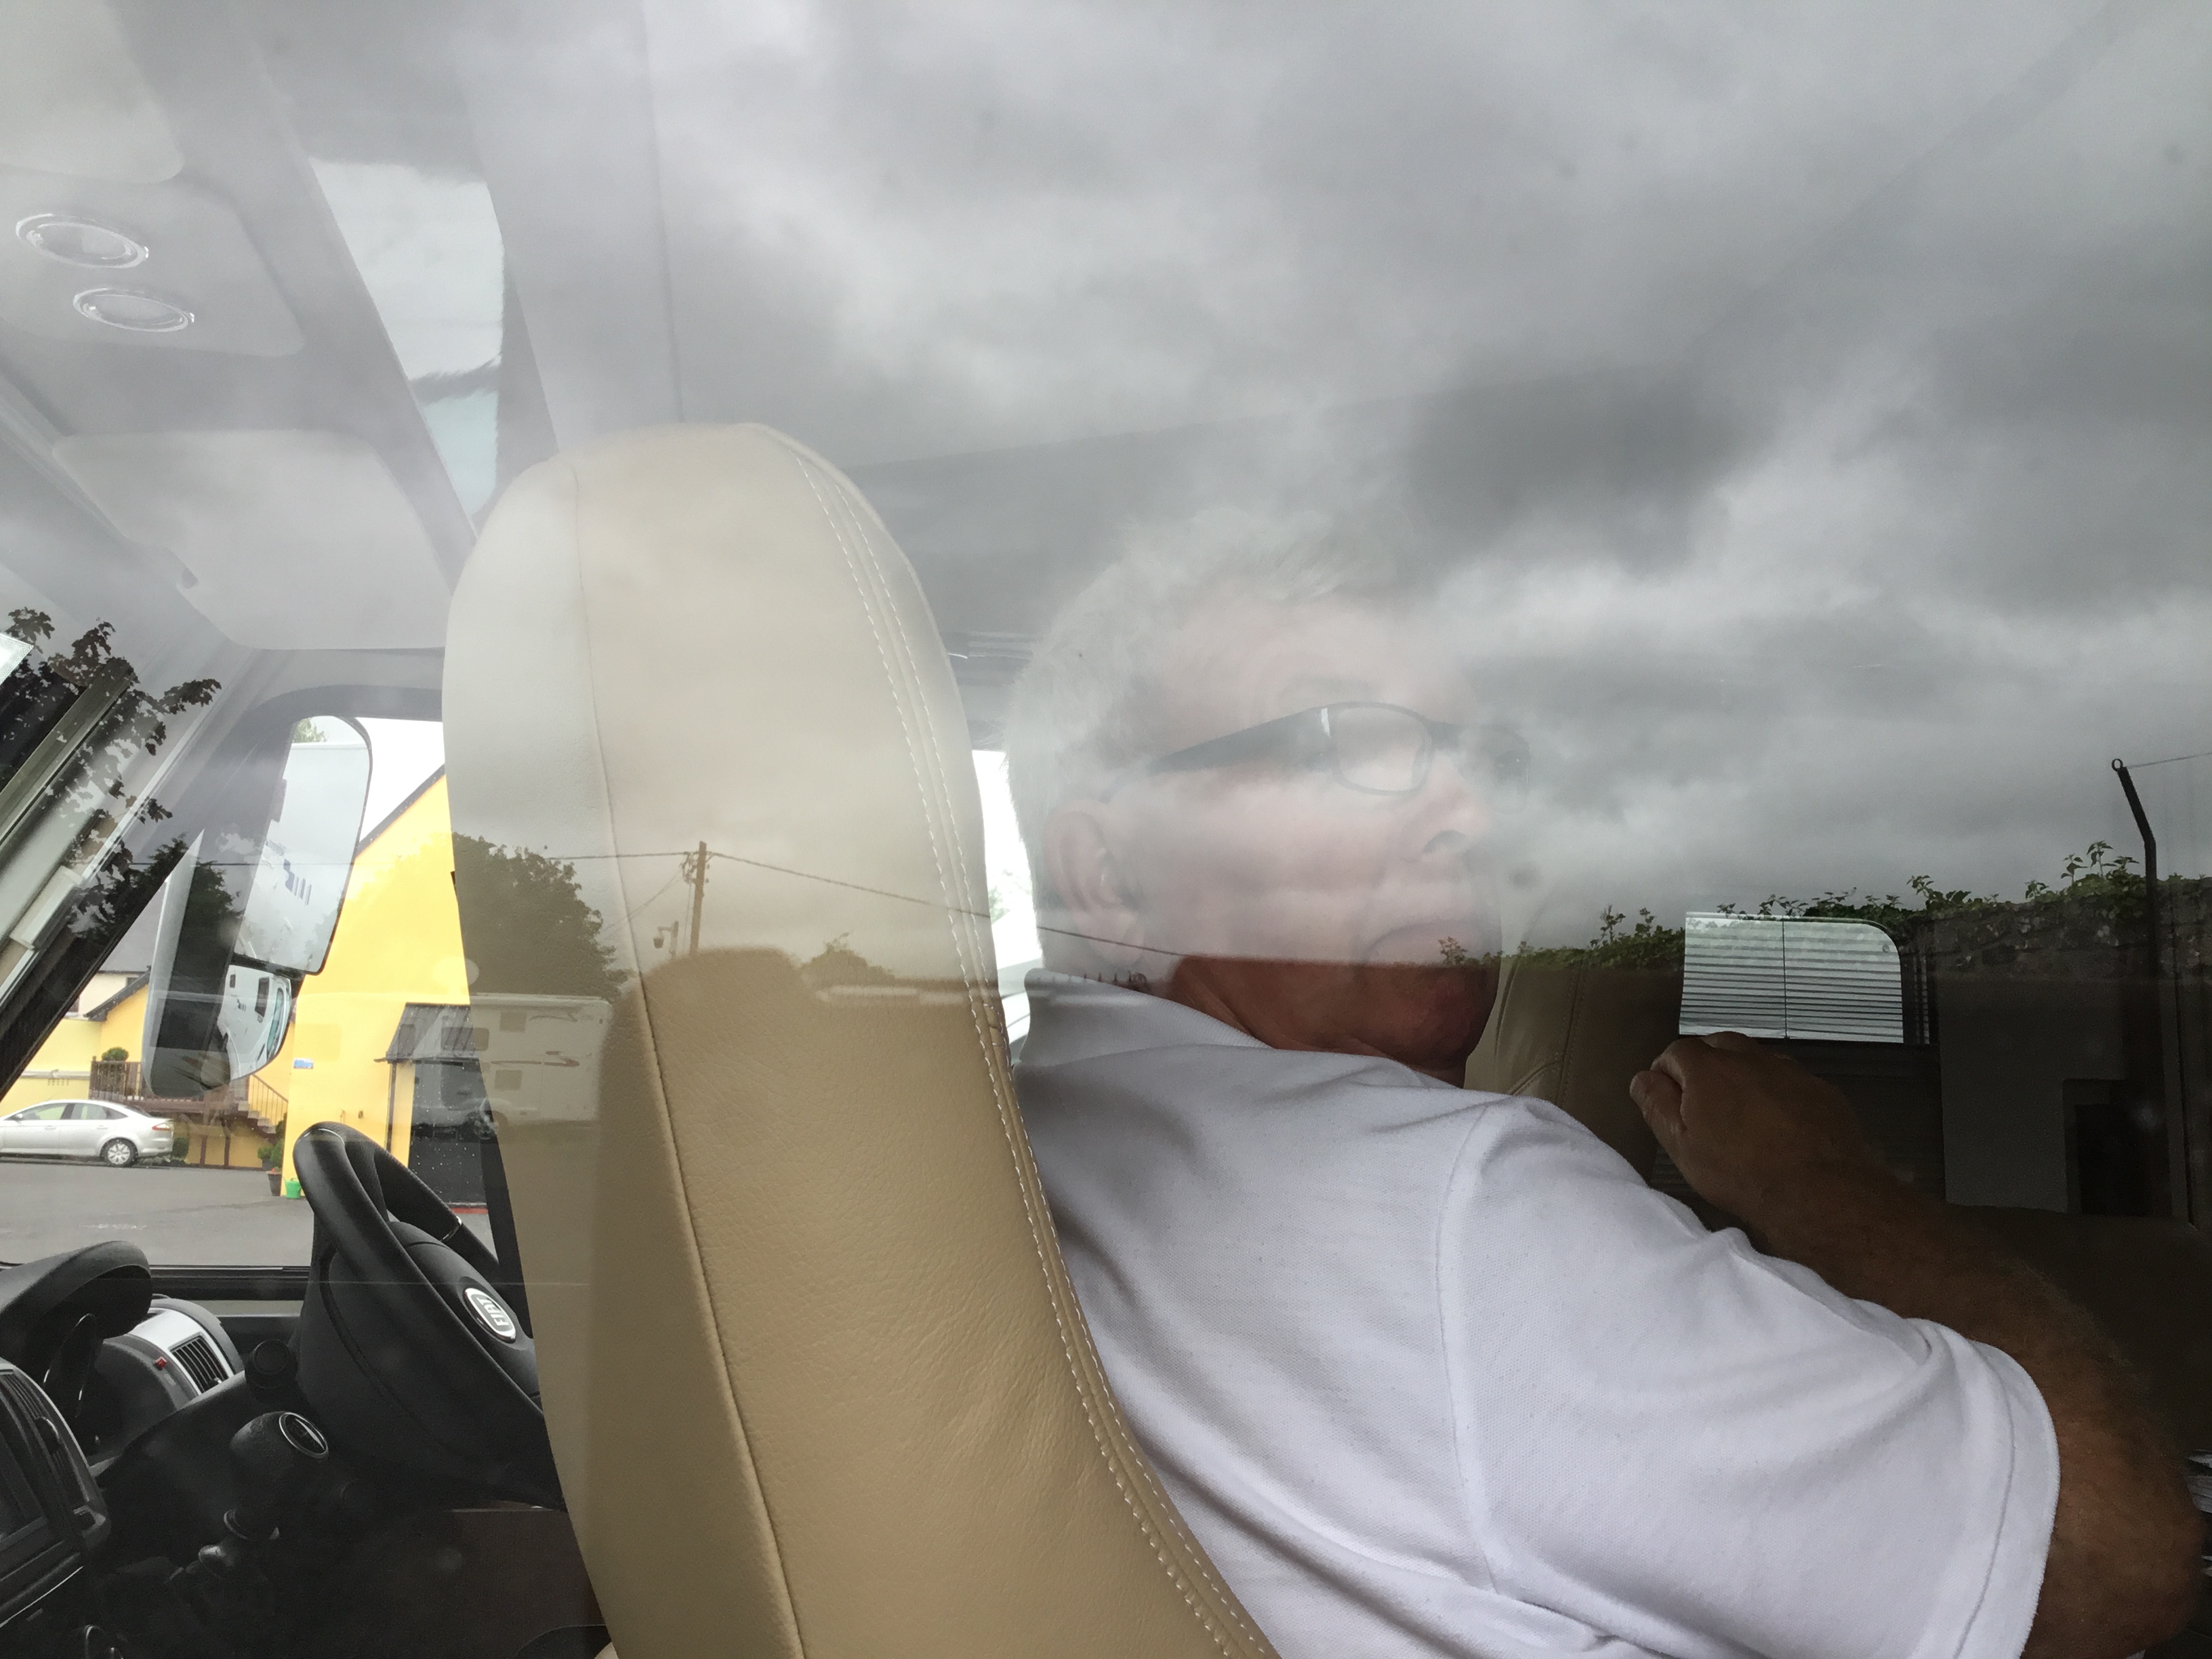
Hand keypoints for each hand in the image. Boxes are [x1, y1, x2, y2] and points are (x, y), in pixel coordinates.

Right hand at [1629, 1033, 1883, 1224]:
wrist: (1819, 1190)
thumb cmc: (1748, 1174)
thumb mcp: (1682, 1147)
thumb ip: (1657, 1106)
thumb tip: (1643, 1081)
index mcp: (1709, 1069)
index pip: (1676, 1051)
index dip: (1667, 1073)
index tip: (1668, 1095)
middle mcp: (1749, 1059)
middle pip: (1717, 1046)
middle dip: (1705, 1067)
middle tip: (1702, 1104)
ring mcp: (1789, 1071)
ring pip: (1755, 1060)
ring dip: (1742, 1077)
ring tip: (1740, 1116)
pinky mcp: (1820, 1088)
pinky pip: (1790, 1080)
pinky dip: (1778, 1093)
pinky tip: (1776, 1125)